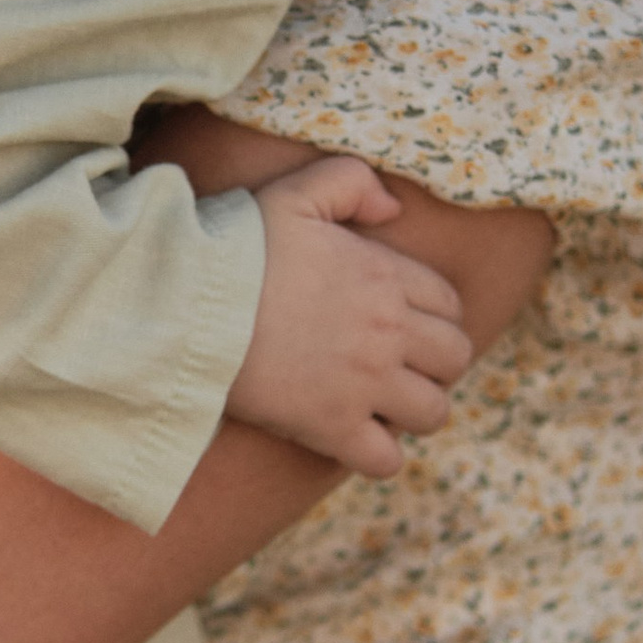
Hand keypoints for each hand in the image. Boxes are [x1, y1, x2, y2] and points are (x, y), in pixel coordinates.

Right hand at [227, 158, 473, 474]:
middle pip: (454, 359)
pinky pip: (386, 460)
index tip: (401, 324)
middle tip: (398, 366)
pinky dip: (377, 455)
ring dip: (414, 411)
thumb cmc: (236, 246)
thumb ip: (351, 182)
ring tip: (382, 405)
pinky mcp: (332, 427)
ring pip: (432, 412)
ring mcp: (364, 383)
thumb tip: (393, 210)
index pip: (448, 304)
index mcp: (385, 276)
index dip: (433, 315)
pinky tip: (353, 438)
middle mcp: (388, 331)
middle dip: (435, 363)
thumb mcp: (295, 193)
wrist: (187, 304)